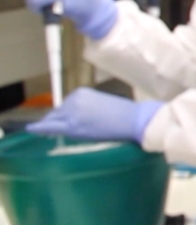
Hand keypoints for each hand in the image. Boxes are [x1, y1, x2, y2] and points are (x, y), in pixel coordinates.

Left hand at [27, 87, 161, 142]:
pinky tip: (32, 130)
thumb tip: (81, 119)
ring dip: (50, 126)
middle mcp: (74, 99)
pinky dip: (40, 128)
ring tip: (44, 132)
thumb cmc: (126, 113)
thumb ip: (88, 109)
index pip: (65, 105)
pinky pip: (51, 127)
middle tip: (49, 129)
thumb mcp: (103, 105)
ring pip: (54, 120)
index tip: (56, 119)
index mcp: (82, 93)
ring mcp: (72, 112)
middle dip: (54, 121)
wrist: (134, 119)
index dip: (60, 114)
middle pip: (58, 113)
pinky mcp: (73, 126)